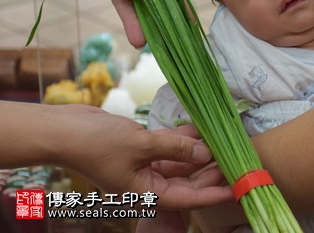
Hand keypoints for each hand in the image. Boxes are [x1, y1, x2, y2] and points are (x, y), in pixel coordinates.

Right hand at [54, 105, 232, 209]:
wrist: (64, 130)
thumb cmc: (96, 144)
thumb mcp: (141, 145)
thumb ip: (175, 148)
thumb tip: (205, 153)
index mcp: (147, 193)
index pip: (189, 197)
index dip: (214, 193)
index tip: (238, 187)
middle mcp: (148, 183)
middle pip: (187, 180)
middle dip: (211, 170)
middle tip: (237, 159)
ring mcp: (145, 165)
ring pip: (180, 161)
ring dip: (199, 151)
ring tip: (224, 141)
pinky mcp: (142, 148)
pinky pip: (169, 146)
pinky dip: (183, 138)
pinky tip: (201, 128)